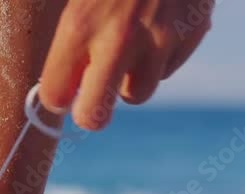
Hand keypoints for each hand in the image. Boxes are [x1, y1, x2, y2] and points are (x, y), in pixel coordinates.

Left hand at [39, 0, 213, 129]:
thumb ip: (67, 35)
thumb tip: (54, 85)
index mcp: (78, 26)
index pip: (55, 95)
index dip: (57, 96)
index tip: (62, 89)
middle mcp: (117, 39)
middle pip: (94, 115)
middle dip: (90, 111)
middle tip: (91, 98)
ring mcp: (159, 41)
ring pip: (136, 94)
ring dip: (129, 81)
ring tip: (128, 50)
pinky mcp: (190, 35)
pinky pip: (168, 70)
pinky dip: (160, 58)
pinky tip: (156, 29)